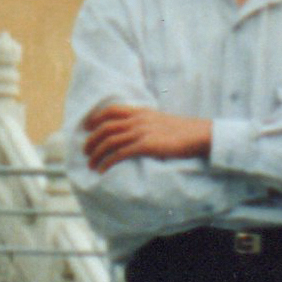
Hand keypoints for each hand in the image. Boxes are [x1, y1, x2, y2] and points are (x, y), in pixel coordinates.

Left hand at [81, 102, 212, 171]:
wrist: (198, 134)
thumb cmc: (181, 130)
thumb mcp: (159, 120)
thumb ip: (144, 122)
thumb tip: (131, 130)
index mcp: (140, 112)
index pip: (111, 111)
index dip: (95, 118)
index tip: (86, 128)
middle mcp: (137, 120)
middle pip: (105, 128)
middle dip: (91, 140)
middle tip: (84, 151)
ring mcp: (140, 132)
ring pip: (109, 142)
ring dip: (96, 154)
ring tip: (90, 164)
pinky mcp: (145, 146)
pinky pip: (120, 154)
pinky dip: (107, 162)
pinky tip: (102, 170)